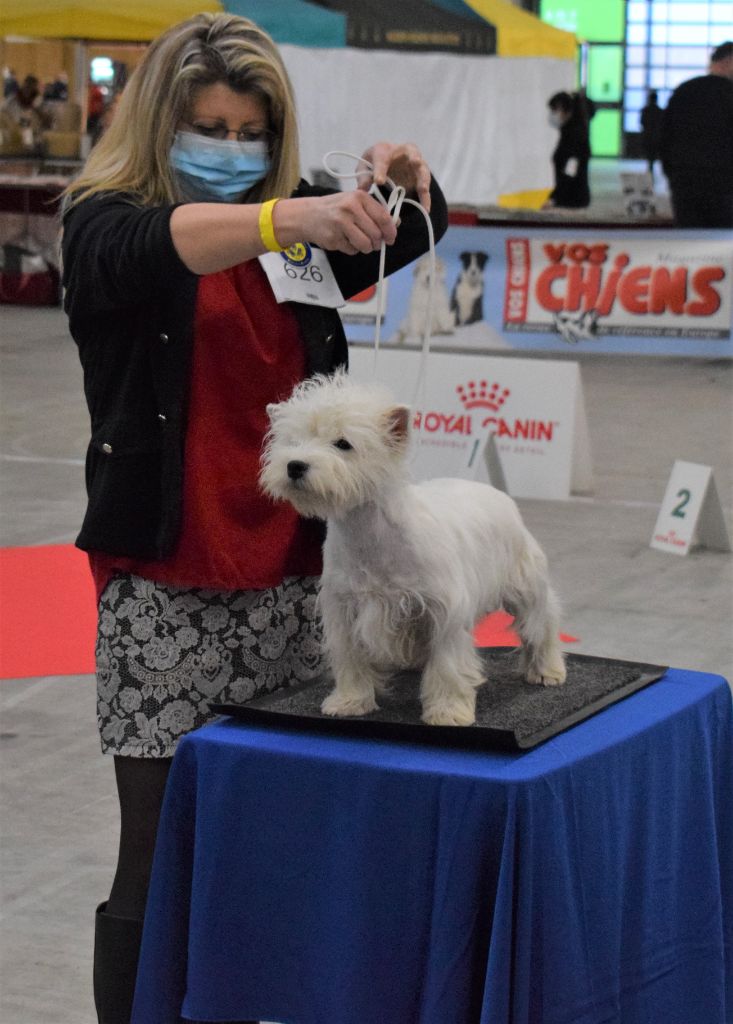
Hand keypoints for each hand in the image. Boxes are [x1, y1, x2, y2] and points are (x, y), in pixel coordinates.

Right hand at [280, 191, 397, 255]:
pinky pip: (352, 250)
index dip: (390, 231)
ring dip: (366, 248)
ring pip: (366, 245)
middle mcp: (350, 208)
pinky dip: (352, 249)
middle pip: (376, 234)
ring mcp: (341, 224)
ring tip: (359, 242)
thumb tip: (395, 224)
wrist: (307, 215)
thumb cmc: (336, 209)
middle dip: (377, 243)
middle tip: (373, 243)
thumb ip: (374, 211)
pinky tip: (344, 240)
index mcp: (359, 197)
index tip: (391, 238)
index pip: (383, 217)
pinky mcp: (334, 238)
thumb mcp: (355, 202)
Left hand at [356, 142, 431, 212]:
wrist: (387, 162)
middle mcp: (404, 153)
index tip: (378, 181)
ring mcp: (415, 164)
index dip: (380, 170)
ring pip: (422, 169)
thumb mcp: (363, 168)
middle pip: (411, 152)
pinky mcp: (420, 177)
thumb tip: (364, 187)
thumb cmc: (373, 163)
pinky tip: (425, 209)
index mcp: (385, 150)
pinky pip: (425, 188)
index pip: (382, 159)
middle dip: (414, 157)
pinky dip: (425, 198)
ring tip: (423, 189)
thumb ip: (363, 176)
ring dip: (423, 178)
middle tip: (416, 161)